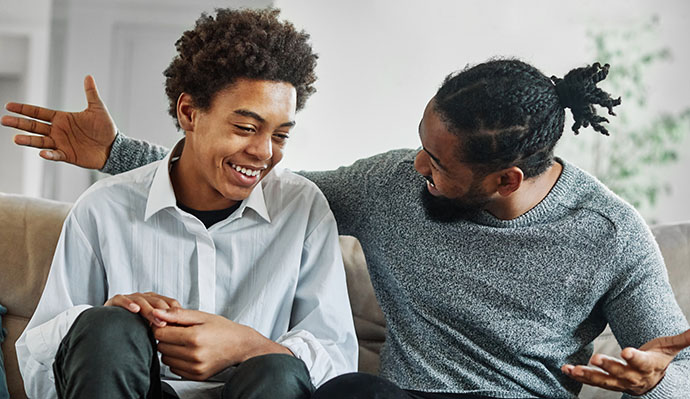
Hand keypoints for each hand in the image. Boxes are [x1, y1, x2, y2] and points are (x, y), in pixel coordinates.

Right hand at [1, 75, 116, 168]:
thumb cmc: (105, 128)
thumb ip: (90, 93)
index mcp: (62, 118)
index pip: (39, 112)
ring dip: (29, 140)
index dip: (25, 109)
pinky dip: (49, 154)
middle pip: (34, 126)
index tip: (9, 106)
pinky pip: (55, 155)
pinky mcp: (67, 155)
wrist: (113, 147)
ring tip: (16, 138)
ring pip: (40, 141)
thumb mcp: (98, 108)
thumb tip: (88, 76)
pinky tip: (42, 152)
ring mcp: (61, 143)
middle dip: (19, 123)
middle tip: (4, 120)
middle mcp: (58, 130)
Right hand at [104, 292, 180, 327]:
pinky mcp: (115, 301)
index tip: (181, 326)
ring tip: (157, 322)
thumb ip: (164, 330)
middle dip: (165, 313)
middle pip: (158, 303)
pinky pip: (122, 299)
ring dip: (151, 311)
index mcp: (156, 302)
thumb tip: (181, 341)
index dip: (176, 314)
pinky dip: (129, 303)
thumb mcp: (152, 330)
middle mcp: (145, 298)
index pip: (170, 304)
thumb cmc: (134, 329)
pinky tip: (134, 309)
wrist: (108, 327)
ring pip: (143, 301)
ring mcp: (130, 298)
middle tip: (170, 325)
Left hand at [152, 308, 291, 380]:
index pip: (160, 333)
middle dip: (166, 338)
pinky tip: (189, 353)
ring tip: (185, 342)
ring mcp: (195, 368)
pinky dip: (177, 361)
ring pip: (166, 359)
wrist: (241, 346)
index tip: (170, 324)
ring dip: (171, 350)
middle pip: (161, 347)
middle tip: (180, 332)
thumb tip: (156, 313)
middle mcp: (194, 355)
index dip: (162, 326)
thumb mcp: (201, 316)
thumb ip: (177, 314)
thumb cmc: (223, 329)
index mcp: (194, 337)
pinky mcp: (196, 376)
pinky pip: (174, 369)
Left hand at [562, 329, 689, 394]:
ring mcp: (618, 382)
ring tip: (573, 369)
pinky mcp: (605, 382)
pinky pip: (591, 380)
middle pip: (620, 373)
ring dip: (587, 375)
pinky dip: (578, 376)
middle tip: (595, 358)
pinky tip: (566, 369)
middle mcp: (632, 377)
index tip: (626, 351)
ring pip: (602, 380)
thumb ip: (682, 339)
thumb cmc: (658, 360)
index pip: (641, 363)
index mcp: (647, 366)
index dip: (634, 358)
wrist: (653, 384)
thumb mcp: (668, 348)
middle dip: (608, 366)